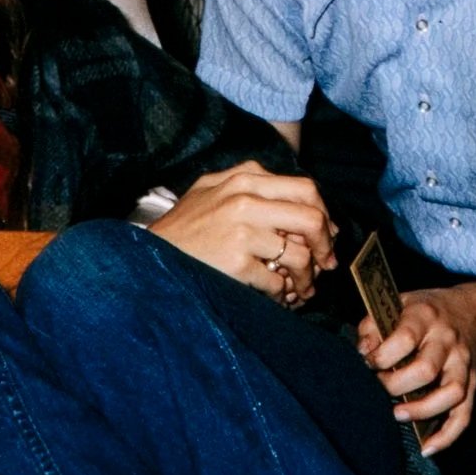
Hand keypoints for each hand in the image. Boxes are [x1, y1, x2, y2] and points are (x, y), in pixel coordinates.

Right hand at [147, 160, 336, 304]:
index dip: (324, 215)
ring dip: (306, 277)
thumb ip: (252, 185)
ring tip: (300, 288)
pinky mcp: (236, 261)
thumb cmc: (184, 226)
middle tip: (325, 264)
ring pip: (299, 255)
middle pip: (311, 218)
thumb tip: (302, 205)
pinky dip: (282, 294)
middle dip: (325, 246)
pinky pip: (277, 281)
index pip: (306, 189)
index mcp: (245, 177)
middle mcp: (246, 198)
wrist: (150, 254)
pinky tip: (276, 297)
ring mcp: (241, 230)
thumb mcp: (212, 189)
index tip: (326, 235)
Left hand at [357, 282, 475, 455]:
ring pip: (451, 393)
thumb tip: (362, 352)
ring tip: (398, 415)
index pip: (405, 337)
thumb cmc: (428, 311)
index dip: (382, 355)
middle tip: (379, 389)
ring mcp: (463, 364)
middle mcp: (448, 341)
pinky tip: (426, 448)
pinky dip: (447, 436)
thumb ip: (374, 325)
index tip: (368, 363)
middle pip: (427, 369)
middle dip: (397, 385)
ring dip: (423, 410)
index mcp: (426, 316)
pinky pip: (464, 415)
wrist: (474, 312)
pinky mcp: (473, 384)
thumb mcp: (400, 303)